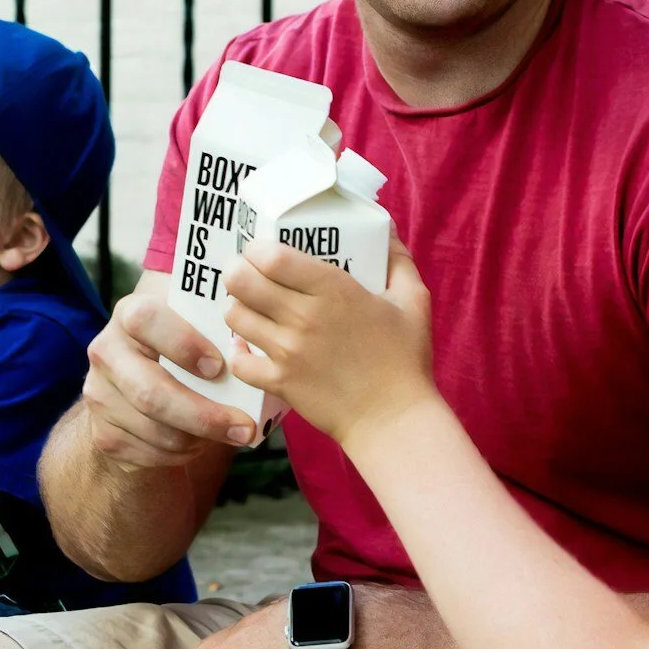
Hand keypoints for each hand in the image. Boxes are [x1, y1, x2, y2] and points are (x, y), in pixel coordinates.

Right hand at [80, 286, 258, 469]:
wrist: (138, 381)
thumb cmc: (182, 347)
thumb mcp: (195, 325)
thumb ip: (220, 329)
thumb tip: (256, 350)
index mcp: (131, 313)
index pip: (146, 320)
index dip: (183, 344)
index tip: (218, 366)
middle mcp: (106, 352)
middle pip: (150, 392)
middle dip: (204, 415)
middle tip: (244, 427)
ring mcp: (98, 395)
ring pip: (156, 430)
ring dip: (200, 438)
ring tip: (228, 432)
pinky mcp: (103, 433)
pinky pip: (150, 454)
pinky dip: (184, 454)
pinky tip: (199, 440)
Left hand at [221, 241, 438, 449]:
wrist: (395, 419)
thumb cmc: (405, 358)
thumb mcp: (413, 300)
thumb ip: (397, 259)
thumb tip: (385, 228)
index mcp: (334, 290)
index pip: (272, 257)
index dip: (256, 248)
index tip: (260, 249)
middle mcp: (304, 317)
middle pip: (242, 281)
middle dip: (238, 272)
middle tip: (247, 275)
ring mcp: (287, 352)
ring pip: (235, 316)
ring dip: (237, 307)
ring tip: (249, 307)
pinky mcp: (280, 382)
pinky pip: (239, 362)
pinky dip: (238, 352)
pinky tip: (249, 346)